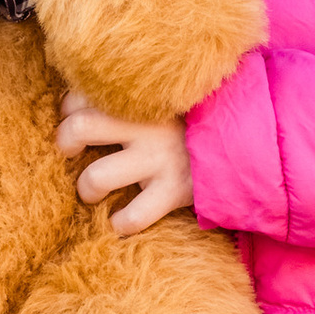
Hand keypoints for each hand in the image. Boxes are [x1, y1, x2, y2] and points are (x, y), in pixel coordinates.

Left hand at [56, 87, 193, 234]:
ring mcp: (159, 158)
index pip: (81, 94)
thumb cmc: (197, 116)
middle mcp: (146, 124)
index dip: (70, 108)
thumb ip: (136, 90)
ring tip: (92, 192)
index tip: (75, 115)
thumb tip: (89, 92)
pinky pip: (134, 216)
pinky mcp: (174, 189)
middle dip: (65, 142)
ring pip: (97, 177)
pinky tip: (121, 221)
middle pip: (79, 127)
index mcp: (141, 95)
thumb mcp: (169, 93)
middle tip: (70, 150)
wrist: (249, 139)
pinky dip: (122, 223)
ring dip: (86, 188)